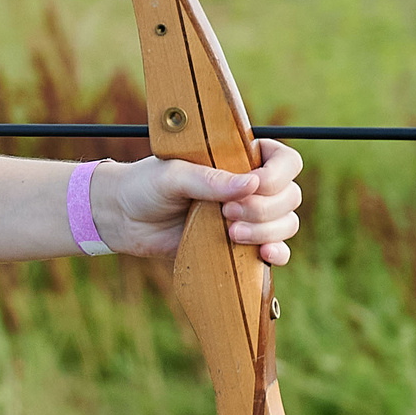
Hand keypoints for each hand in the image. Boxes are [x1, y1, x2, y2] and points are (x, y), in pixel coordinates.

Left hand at [95, 139, 302, 263]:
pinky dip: (277, 253)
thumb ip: (209, 179)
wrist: (125, 219)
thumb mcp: (173, 175)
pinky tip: (265, 256)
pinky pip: (276, 250)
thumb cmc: (146, 185)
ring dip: (267, 231)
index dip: (278, 176)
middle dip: (265, 208)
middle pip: (290, 196)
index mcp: (240, 158)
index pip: (286, 161)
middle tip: (227, 213)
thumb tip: (251, 184)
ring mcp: (249, 216)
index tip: (253, 186)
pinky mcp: (241, 244)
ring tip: (232, 233)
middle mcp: (251, 185)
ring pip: (286, 223)